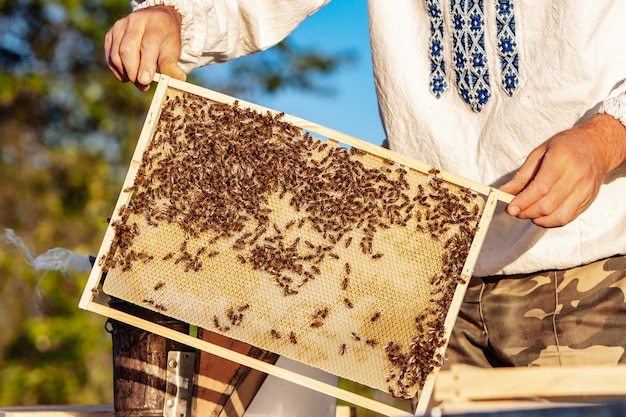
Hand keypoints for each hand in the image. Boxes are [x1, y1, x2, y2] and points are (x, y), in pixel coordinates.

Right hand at [104, 6, 186, 90]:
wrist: (155, 21)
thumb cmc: (165, 39)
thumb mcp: (173, 49)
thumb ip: (171, 65)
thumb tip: (177, 80)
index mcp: (155, 23)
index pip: (148, 44)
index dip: (146, 64)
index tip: (145, 81)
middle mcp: (135, 21)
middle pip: (127, 49)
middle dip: (133, 72)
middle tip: (143, 85)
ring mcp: (120, 26)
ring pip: (116, 54)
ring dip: (125, 73)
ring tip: (137, 81)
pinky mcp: (111, 34)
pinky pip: (109, 56)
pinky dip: (117, 70)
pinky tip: (127, 76)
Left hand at [500, 113, 625, 227]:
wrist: (597, 147)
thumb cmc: (564, 147)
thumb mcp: (539, 153)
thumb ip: (522, 175)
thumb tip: (504, 192)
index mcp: (561, 159)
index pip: (540, 188)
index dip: (523, 201)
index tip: (510, 208)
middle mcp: (576, 176)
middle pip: (548, 204)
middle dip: (527, 212)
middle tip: (515, 211)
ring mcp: (585, 190)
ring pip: (559, 216)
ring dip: (538, 219)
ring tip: (528, 213)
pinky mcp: (589, 200)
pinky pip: (568, 218)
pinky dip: (551, 221)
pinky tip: (541, 215)